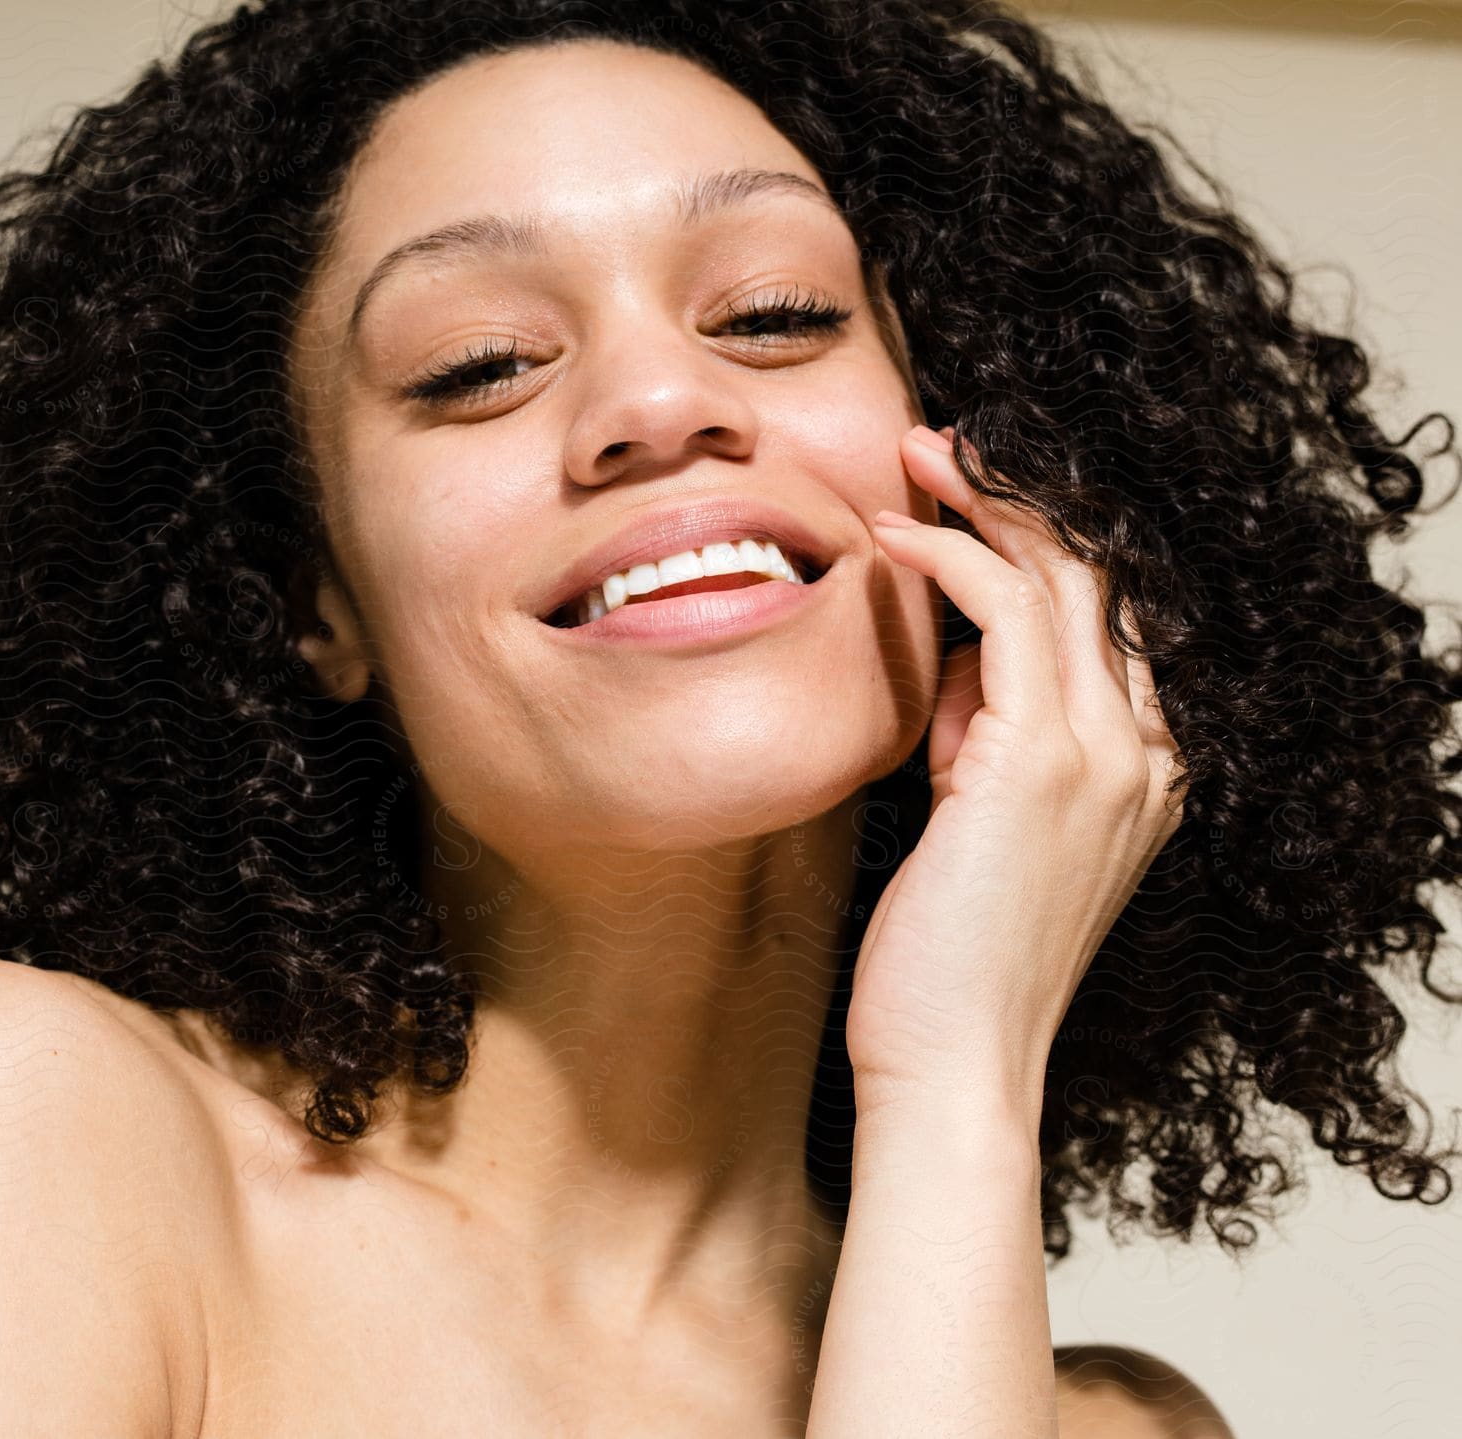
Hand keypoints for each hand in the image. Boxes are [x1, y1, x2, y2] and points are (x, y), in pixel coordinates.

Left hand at [845, 424, 1186, 1112]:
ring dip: (986, 502)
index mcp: (1147, 769)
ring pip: (1062, 580)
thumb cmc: (948, 954)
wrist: (953, 1060)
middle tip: (941, 445)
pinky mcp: (1038, 764)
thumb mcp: (978, 825)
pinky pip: (1006, 618)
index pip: (1113, 617)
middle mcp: (1148, 754)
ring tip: (915, 455)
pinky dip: (952, 559)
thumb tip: (956, 669)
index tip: (973, 490)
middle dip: (1021, 497)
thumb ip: (985, 742)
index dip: (1047, 540)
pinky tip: (896, 535)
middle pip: (1101, 578)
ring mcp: (1106, 758)